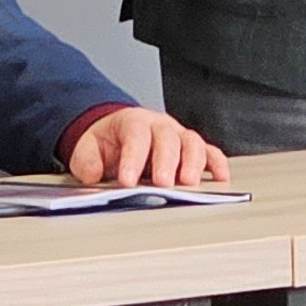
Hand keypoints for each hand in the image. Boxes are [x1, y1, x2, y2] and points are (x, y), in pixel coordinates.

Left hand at [64, 109, 232, 189]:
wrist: (121, 134)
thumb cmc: (109, 143)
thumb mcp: (88, 147)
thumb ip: (86, 160)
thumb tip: (93, 175)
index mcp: (133, 122)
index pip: (135, 136)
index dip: (132, 158)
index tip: (127, 180)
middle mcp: (159, 126)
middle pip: (167, 138)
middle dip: (165, 161)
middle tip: (162, 183)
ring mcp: (179, 136)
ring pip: (192, 143)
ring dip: (193, 163)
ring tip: (188, 183)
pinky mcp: (193, 149)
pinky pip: (210, 153)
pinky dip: (217, 164)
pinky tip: (219, 178)